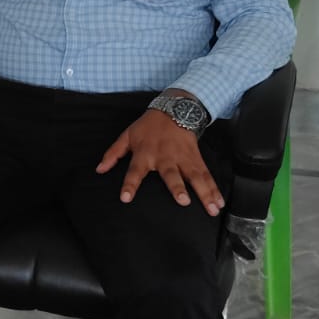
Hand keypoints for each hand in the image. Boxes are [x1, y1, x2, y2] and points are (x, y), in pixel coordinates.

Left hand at [96, 110, 223, 214]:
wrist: (173, 109)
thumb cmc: (147, 127)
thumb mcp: (127, 136)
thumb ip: (113, 154)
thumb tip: (99, 169)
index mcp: (145, 154)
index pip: (134, 171)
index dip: (129, 184)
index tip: (126, 198)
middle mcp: (165, 158)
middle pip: (171, 174)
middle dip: (177, 187)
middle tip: (183, 201)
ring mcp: (183, 159)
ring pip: (195, 177)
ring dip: (204, 193)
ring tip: (212, 208)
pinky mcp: (196, 159)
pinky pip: (206, 175)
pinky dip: (214, 189)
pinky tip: (219, 203)